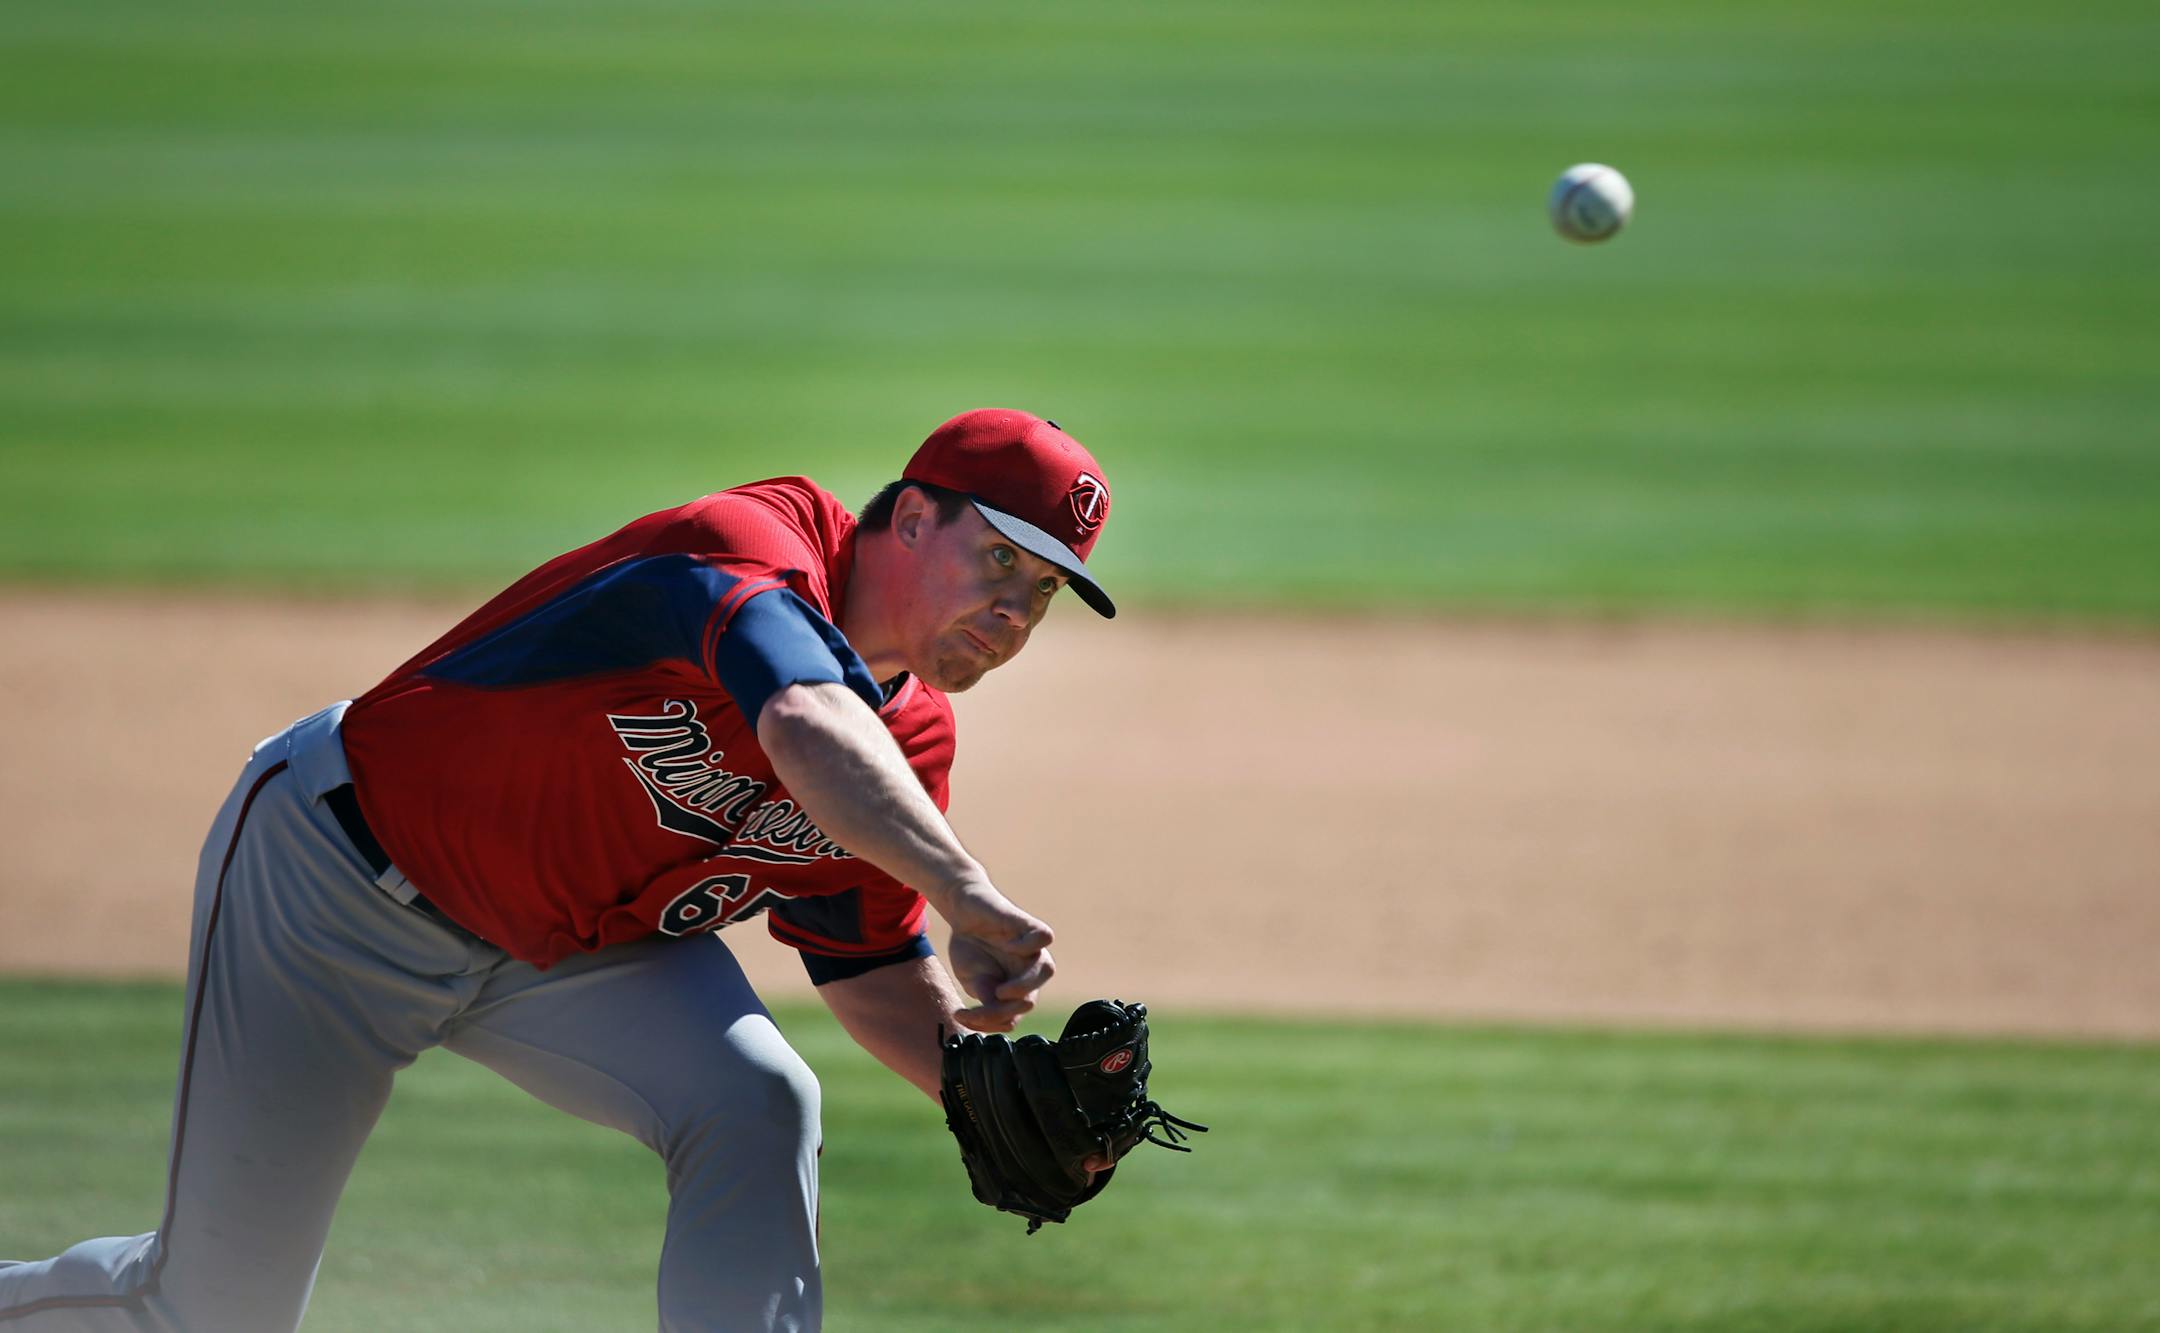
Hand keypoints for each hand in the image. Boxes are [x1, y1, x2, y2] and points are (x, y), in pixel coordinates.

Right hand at [942, 882, 1055, 1032]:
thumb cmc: (970, 947)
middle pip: (1030, 1000)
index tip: (960, 1015)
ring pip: (1045, 970)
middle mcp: (1027, 971)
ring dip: (1025, 986)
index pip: (1012, 1016)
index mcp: (1015, 990)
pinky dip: (1028, 945)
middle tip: (980, 1007)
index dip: (989, 1023)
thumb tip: (995, 1016)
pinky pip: (1042, 936)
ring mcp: (1030, 948)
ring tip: (1001, 991)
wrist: (962, 910)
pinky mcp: (1027, 924)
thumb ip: (986, 997)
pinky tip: (1007, 946)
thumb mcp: (972, 978)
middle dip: (1006, 1010)